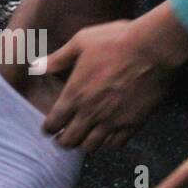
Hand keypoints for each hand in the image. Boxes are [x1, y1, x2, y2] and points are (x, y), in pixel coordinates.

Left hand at [38, 3, 187, 150]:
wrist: (152, 49)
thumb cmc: (116, 41)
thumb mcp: (81, 42)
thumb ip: (57, 58)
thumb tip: (35, 66)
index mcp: (75, 94)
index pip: (54, 123)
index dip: (48, 128)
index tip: (49, 128)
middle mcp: (91, 112)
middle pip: (70, 141)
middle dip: (64, 140)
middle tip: (64, 138)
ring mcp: (112, 120)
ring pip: (91, 147)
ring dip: (85, 144)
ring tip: (85, 139)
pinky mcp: (133, 124)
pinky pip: (116, 145)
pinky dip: (109, 144)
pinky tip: (108, 136)